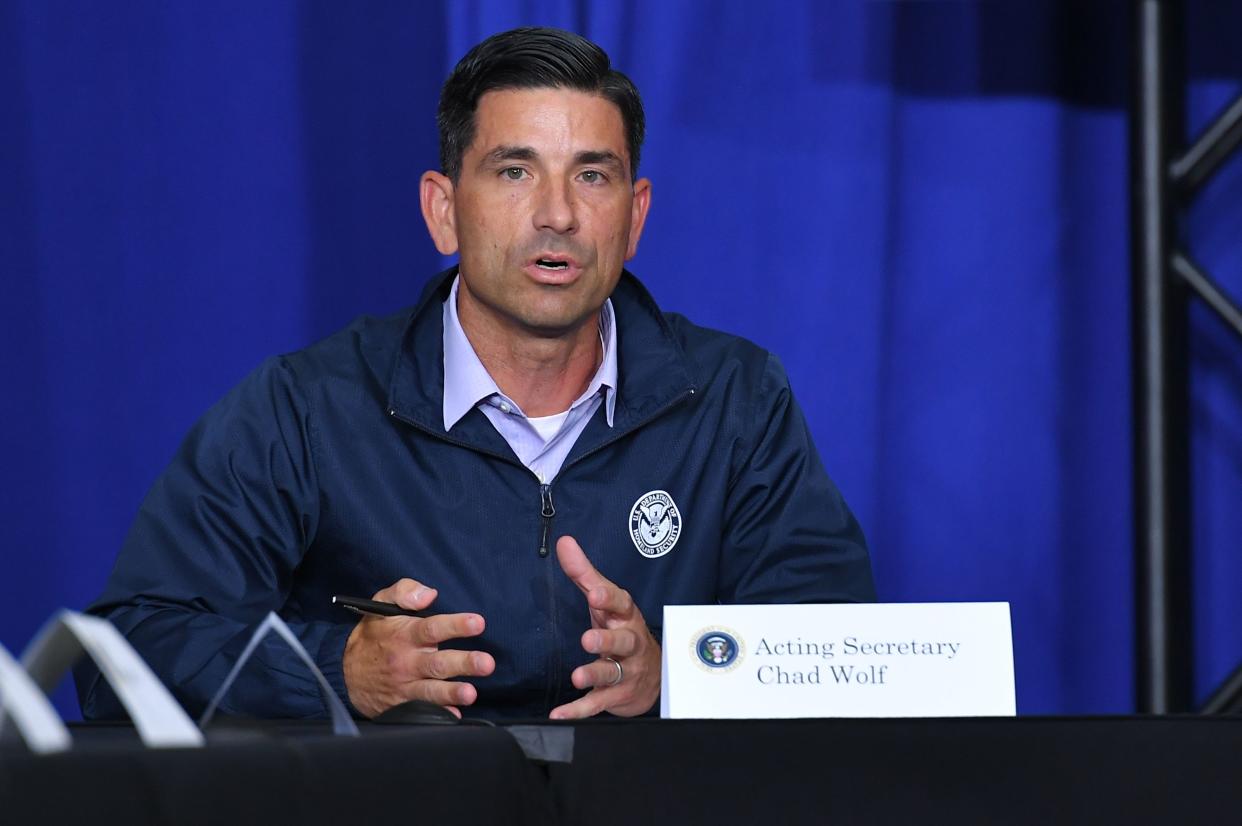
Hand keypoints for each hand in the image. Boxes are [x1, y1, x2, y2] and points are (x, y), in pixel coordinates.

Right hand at [342, 578, 494, 717]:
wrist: (342, 672)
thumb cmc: (371, 635)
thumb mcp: (380, 605)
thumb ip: (405, 592)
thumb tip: (429, 594)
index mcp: (404, 634)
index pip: (432, 628)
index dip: (455, 625)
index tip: (478, 623)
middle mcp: (406, 661)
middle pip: (438, 663)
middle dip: (464, 663)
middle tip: (486, 663)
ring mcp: (404, 685)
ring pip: (431, 690)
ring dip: (452, 692)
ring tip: (471, 693)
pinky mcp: (402, 705)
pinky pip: (421, 711)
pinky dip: (437, 714)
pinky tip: (453, 715)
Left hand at [549, 536, 660, 718]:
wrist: (654, 675)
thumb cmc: (621, 628)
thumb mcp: (605, 600)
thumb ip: (584, 573)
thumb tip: (564, 542)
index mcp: (625, 616)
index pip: (620, 603)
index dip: (608, 598)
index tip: (593, 593)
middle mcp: (630, 643)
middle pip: (622, 640)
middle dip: (607, 640)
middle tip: (588, 639)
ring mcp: (626, 671)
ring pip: (613, 672)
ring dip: (595, 674)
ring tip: (578, 676)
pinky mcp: (617, 696)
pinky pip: (598, 703)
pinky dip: (579, 710)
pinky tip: (559, 714)